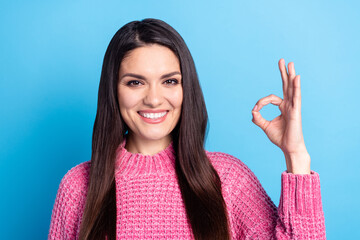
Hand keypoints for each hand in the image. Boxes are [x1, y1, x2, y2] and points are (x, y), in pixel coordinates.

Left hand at [251, 59, 310, 173]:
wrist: (289, 148)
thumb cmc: (280, 138)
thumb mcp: (265, 127)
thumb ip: (258, 119)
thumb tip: (252, 112)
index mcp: (283, 107)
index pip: (271, 98)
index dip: (261, 102)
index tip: (255, 110)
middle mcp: (289, 105)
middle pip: (286, 86)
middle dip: (283, 73)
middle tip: (282, 60)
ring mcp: (293, 107)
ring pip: (292, 88)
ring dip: (291, 75)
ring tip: (290, 63)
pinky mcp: (296, 112)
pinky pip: (296, 97)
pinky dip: (296, 87)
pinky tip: (296, 77)